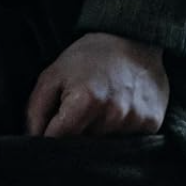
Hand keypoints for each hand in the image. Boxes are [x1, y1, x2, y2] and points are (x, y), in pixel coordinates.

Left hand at [25, 33, 169, 137]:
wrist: (132, 39)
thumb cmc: (88, 58)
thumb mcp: (52, 76)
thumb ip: (35, 112)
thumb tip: (33, 143)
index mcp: (84, 103)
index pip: (58, 141)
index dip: (52, 137)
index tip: (54, 127)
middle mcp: (112, 115)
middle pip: (83, 146)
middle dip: (76, 136)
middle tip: (80, 114)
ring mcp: (135, 120)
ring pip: (106, 146)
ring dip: (100, 135)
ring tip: (103, 109)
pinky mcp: (152, 123)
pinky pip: (130, 142)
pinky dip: (122, 133)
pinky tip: (121, 111)